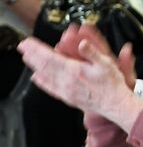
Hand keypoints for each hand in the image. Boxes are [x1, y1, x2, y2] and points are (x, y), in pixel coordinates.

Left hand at [18, 34, 140, 126]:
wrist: (114, 104)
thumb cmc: (112, 85)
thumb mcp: (107, 64)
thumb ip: (92, 53)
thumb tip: (83, 44)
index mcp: (74, 70)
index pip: (50, 57)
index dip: (38, 49)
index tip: (29, 42)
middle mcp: (67, 80)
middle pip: (44, 65)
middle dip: (32, 55)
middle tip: (23, 47)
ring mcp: (66, 90)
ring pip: (45, 76)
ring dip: (34, 66)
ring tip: (26, 58)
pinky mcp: (68, 97)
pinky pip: (50, 88)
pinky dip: (41, 82)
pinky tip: (37, 78)